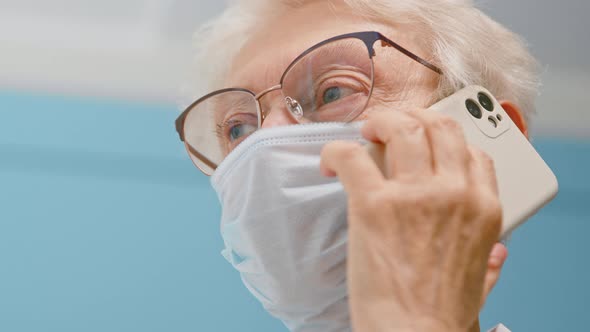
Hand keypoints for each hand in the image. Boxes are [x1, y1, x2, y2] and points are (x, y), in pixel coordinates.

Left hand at [320, 110, 502, 331]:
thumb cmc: (443, 317)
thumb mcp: (480, 284)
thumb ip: (491, 263)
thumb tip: (500, 254)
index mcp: (485, 209)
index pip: (473, 152)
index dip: (447, 139)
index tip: (427, 141)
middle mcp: (454, 192)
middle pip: (438, 127)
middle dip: (414, 118)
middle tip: (391, 126)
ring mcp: (414, 195)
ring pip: (400, 129)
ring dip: (379, 123)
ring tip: (364, 132)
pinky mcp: (373, 205)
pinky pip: (351, 158)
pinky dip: (336, 152)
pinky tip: (329, 163)